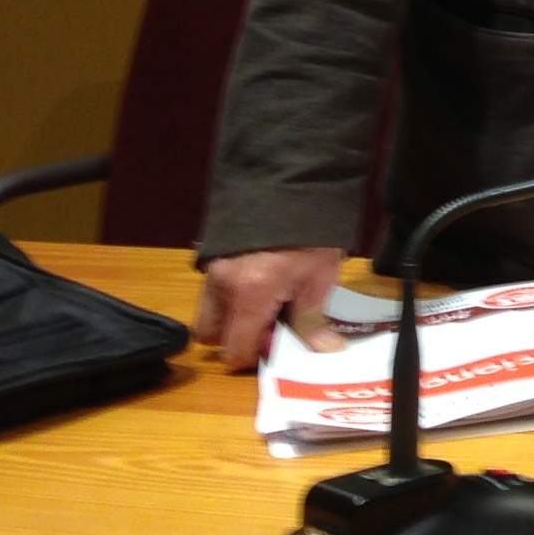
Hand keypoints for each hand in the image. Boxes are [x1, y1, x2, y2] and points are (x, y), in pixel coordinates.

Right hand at [193, 246, 346, 370]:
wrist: (294, 179)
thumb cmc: (312, 231)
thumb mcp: (320, 276)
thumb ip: (313, 318)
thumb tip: (324, 350)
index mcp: (248, 294)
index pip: (234, 350)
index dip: (255, 356)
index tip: (278, 342)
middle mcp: (221, 284)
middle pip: (210, 333)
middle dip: (235, 336)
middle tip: (268, 322)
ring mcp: (211, 266)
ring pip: (209, 309)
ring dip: (232, 314)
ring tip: (267, 299)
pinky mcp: (212, 251)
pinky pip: (214, 286)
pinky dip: (231, 292)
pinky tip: (262, 278)